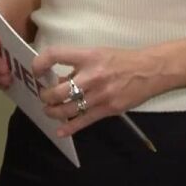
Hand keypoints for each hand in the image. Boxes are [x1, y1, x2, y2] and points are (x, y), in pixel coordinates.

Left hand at [33, 45, 168, 137]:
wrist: (150, 70)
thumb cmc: (122, 60)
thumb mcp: (97, 54)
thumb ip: (77, 66)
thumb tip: (57, 80)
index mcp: (88, 56)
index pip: (55, 54)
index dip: (40, 63)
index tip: (36, 71)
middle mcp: (92, 75)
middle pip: (58, 90)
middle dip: (46, 96)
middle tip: (44, 96)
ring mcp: (100, 94)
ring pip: (67, 109)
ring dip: (53, 112)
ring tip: (49, 110)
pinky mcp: (108, 109)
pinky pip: (84, 121)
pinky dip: (69, 128)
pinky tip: (60, 131)